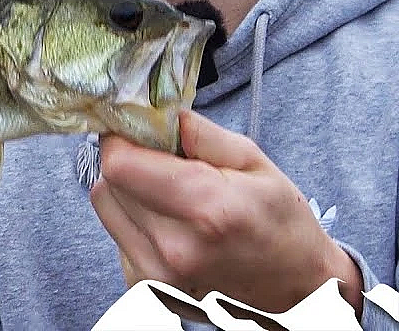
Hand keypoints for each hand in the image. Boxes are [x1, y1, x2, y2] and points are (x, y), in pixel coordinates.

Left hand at [90, 110, 363, 316]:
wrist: (294, 289)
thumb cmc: (280, 223)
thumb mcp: (255, 163)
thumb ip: (200, 133)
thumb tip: (155, 111)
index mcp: (207, 209)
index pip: (120, 164)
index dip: (122, 139)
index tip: (138, 130)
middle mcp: (175, 248)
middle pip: (109, 183)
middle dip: (127, 160)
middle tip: (160, 159)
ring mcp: (157, 273)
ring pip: (106, 206)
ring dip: (126, 189)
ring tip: (167, 192)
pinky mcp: (145, 284)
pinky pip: (116, 232)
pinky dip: (132, 218)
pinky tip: (167, 222)